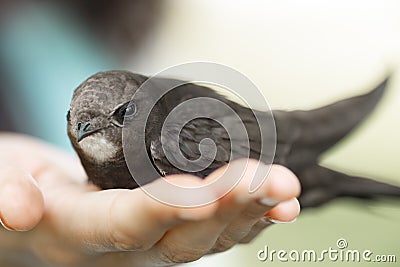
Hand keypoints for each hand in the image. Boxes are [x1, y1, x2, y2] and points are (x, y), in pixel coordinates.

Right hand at [0, 133, 299, 266]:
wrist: (30, 199)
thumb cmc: (13, 183)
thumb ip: (5, 192)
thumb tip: (18, 210)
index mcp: (77, 233)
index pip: (127, 223)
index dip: (168, 209)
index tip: (210, 189)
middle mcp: (119, 248)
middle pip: (180, 237)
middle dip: (229, 207)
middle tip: (274, 180)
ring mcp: (146, 243)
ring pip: (205, 238)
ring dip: (249, 213)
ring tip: (286, 189)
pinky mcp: (163, 229)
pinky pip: (210, 231)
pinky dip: (246, 217)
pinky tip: (277, 203)